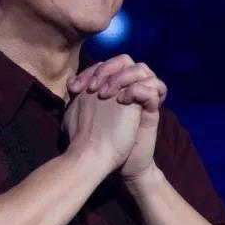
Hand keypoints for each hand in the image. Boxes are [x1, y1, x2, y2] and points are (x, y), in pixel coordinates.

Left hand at [68, 54, 166, 180]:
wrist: (108, 163)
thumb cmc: (93, 140)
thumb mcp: (80, 116)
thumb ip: (77, 98)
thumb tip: (70, 82)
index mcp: (112, 86)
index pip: (106, 64)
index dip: (90, 71)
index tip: (75, 88)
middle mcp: (128, 88)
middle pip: (126, 61)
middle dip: (109, 69)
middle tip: (93, 87)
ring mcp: (142, 97)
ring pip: (143, 70)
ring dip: (123, 77)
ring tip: (106, 94)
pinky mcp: (153, 110)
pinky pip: (155, 89)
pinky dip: (138, 90)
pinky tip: (122, 101)